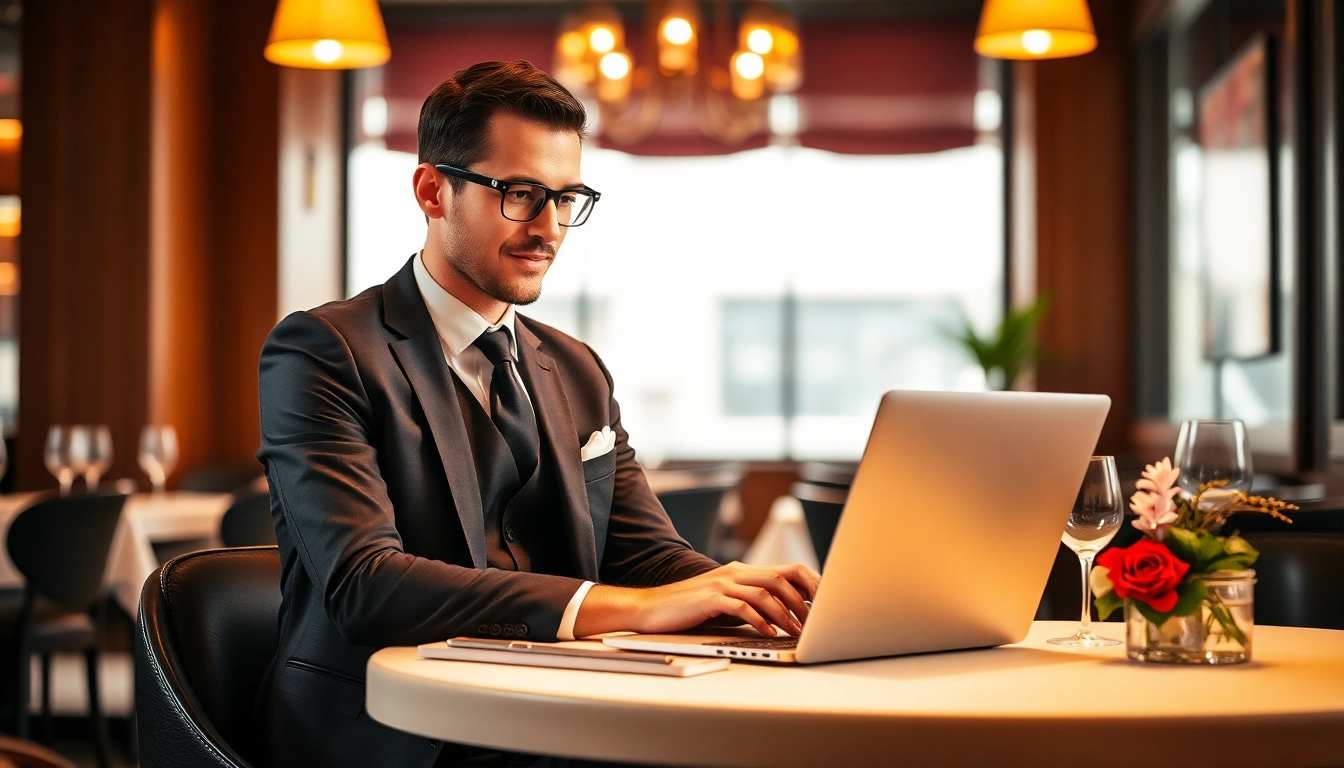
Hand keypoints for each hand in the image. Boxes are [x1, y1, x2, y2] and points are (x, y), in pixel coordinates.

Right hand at [574, 562, 820, 638]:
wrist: (651, 609)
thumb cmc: (690, 610)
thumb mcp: (727, 604)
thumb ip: (752, 605)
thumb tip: (786, 619)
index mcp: (742, 571)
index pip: (788, 569)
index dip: (812, 584)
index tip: (828, 603)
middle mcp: (735, 572)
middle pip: (783, 577)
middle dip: (806, 599)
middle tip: (818, 621)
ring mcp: (722, 583)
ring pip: (766, 592)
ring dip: (786, 613)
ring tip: (798, 632)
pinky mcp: (710, 598)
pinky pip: (743, 607)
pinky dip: (761, 621)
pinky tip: (770, 634)